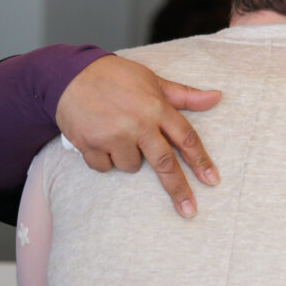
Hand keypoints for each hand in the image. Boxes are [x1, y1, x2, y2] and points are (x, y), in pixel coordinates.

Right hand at [55, 55, 220, 216]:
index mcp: (156, 107)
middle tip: (189, 210)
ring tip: (118, 133)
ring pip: (132, 166)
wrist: (68, 75)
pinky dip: (104, 158)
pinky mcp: (90, 144)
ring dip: (129, 157)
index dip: (201, 161)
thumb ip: (185, 95)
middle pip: (164, 164)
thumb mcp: (153, 81)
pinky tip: (99, 138)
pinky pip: (105, 167)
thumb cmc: (115, 76)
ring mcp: (113, 135)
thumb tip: (217, 97)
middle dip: (178, 189)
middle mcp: (138, 123)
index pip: (186, 138)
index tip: (212, 180)